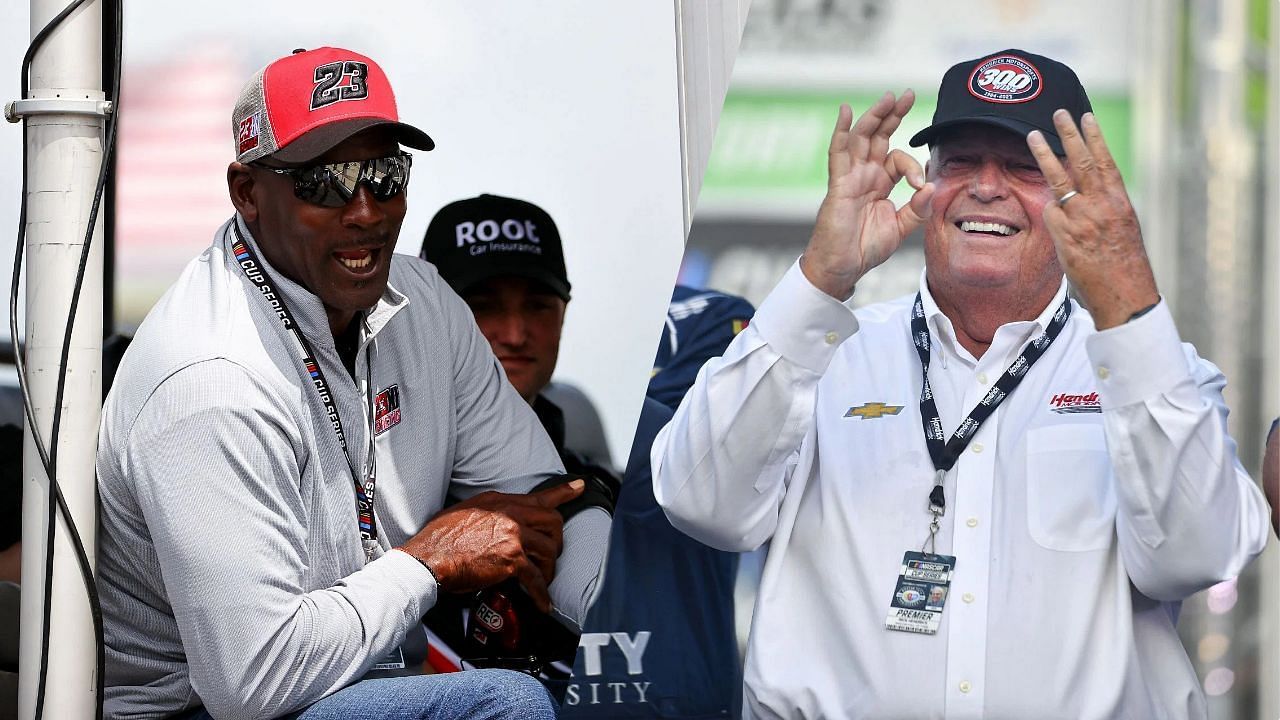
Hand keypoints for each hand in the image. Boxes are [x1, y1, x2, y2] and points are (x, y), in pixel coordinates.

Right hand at [399, 479, 584, 612]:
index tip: (580, 487)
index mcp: (500, 501)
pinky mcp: (512, 560)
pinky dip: (542, 594)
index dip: (563, 492)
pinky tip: (543, 603)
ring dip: (549, 568)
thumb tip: (499, 522)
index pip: (538, 496)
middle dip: (557, 541)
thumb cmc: (440, 539)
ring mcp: (513, 536)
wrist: (428, 558)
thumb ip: (489, 512)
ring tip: (543, 580)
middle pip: (553, 523)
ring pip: (549, 549)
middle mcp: (510, 514)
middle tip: (552, 554)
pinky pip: (536, 578)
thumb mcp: (466, 511)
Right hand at [801, 91, 934, 299]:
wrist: (842, 267)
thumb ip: (917, 209)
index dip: (913, 166)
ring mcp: (850, 177)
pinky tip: (845, 110)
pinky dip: (840, 131)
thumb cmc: (866, 249)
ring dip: (875, 116)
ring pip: (861, 138)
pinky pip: (838, 153)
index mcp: (879, 183)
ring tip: (888, 97)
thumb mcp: (901, 228)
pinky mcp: (838, 184)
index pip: (898, 159)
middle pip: (879, 136)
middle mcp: (864, 175)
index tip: (921, 185)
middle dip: (893, 115)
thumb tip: (933, 187)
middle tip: (907, 93)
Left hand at [1026, 110, 1159, 328]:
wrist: (1125, 296)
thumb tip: (1087, 191)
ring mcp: (1082, 220)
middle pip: (1082, 162)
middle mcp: (1102, 206)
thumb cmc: (1124, 266)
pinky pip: (1050, 214)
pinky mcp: (1065, 237)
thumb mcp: (1123, 229)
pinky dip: (1047, 209)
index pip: (1106, 162)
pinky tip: (1043, 207)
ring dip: (1045, 156)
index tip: (1086, 117)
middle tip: (1058, 113)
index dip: (1095, 138)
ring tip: (1033, 136)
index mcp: (1120, 202)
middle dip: (1069, 135)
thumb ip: (1105, 207)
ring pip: (1059, 181)